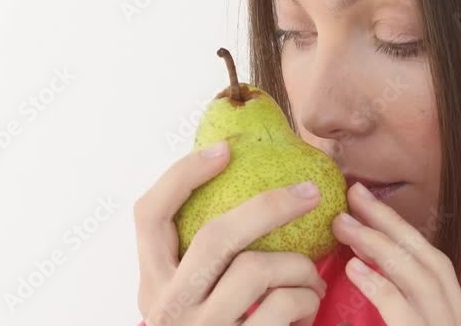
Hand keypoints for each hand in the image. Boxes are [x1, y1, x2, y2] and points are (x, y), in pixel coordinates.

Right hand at [133, 141, 327, 325]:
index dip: (183, 174)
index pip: (149, 215)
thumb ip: (209, 260)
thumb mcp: (200, 300)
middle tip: (311, 191)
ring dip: (300, 267)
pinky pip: (285, 306)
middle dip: (272, 205)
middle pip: (217, 235)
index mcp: (154, 286)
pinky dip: (307, 301)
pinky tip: (307, 312)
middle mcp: (169, 309)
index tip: (225, 150)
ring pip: (259, 269)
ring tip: (311, 279)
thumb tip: (246, 184)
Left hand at [331, 183, 460, 324]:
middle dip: (390, 220)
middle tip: (354, 193)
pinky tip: (353, 267)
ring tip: (343, 224)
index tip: (367, 203)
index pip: (430, 258)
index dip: (400, 227)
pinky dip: (377, 284)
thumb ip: (404, 301)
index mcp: (454, 308)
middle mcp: (454, 313)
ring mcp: (440, 324)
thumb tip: (364, 263)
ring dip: (378, 244)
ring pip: (415, 274)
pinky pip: (398, 308)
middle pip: (426, 255)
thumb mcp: (419, 323)